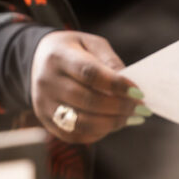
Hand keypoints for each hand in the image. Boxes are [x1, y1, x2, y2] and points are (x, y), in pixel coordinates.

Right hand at [30, 31, 148, 143]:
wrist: (38, 59)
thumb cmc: (73, 50)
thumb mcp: (91, 43)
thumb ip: (109, 61)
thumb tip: (130, 86)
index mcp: (59, 57)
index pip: (89, 73)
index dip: (116, 85)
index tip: (138, 92)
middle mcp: (47, 82)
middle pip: (87, 101)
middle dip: (119, 107)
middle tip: (140, 108)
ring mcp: (43, 104)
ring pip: (81, 122)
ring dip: (111, 123)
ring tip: (130, 118)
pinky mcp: (46, 121)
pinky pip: (74, 134)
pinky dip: (97, 133)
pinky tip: (112, 124)